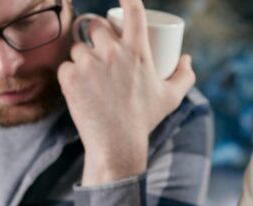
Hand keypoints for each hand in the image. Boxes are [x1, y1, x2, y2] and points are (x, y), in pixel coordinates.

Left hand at [58, 0, 196, 184]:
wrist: (117, 145)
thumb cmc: (144, 120)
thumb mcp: (171, 98)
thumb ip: (184, 76)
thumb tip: (186, 58)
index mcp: (138, 50)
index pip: (134, 10)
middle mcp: (113, 52)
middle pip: (96, 25)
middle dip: (96, 34)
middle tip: (98, 51)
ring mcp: (90, 64)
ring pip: (78, 47)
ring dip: (82, 57)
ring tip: (90, 77)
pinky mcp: (70, 77)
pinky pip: (65, 66)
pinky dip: (70, 75)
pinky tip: (77, 88)